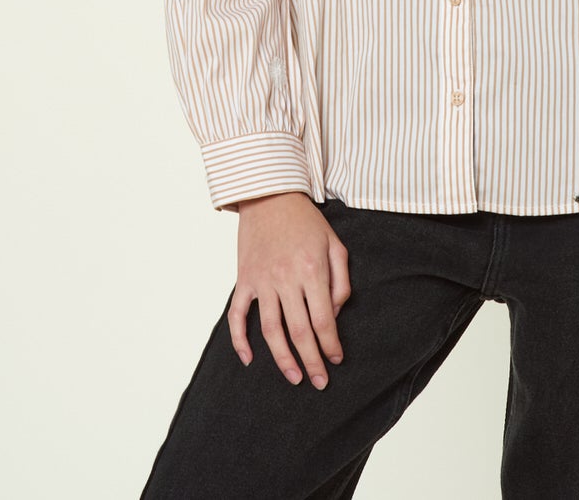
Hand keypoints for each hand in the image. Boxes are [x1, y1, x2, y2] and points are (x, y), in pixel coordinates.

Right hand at [228, 191, 350, 389]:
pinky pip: (237, 315)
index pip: (323, 320)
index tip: (336, 360)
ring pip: (270, 330)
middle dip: (311, 361)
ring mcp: (262, 280)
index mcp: (312, 270)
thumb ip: (340, 281)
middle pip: (299, 331)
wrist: (270, 195)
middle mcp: (286, 278)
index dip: (331, 345)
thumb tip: (334, 314)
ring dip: (282, 359)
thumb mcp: (335, 244)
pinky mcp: (244, 279)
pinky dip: (239, 340)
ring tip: (294, 377)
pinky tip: (249, 359)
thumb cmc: (307, 221)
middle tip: (319, 382)